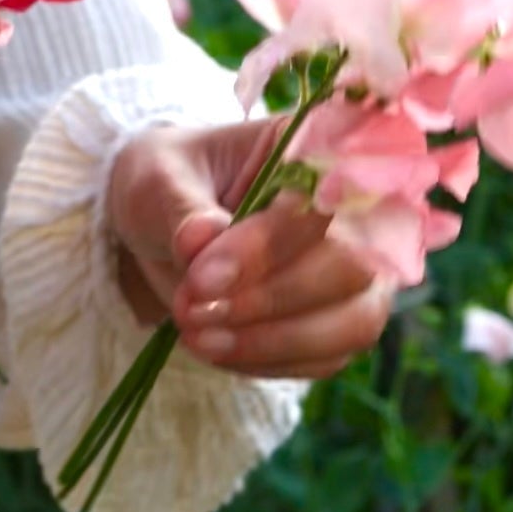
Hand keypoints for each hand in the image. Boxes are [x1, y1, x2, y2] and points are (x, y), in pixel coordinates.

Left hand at [106, 120, 393, 379]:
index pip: (323, 200)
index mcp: (312, 149)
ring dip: (275, 341)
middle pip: (354, 265)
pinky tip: (216, 348)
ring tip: (199, 336)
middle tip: (193, 308)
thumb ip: (181, 209)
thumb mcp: (156, 181)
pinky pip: (328, 356)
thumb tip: (202, 240)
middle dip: (271, 298)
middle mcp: (351, 208)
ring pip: (356, 320)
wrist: (157, 222)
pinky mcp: (338, 317)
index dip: (271, 244)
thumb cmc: (164, 184)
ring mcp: (355, 267)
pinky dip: (270, 362)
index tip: (202, 275)